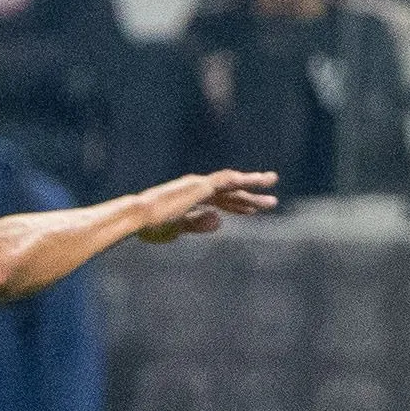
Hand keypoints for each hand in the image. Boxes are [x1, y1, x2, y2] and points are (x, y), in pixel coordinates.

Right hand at [134, 169, 277, 243]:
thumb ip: (196, 225)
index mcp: (187, 199)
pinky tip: (258, 180)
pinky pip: (228, 181)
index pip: (218, 201)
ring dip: (253, 184)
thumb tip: (220, 221)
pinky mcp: (200, 187)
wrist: (137, 218)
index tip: (251, 211)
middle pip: (229, 193)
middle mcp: (194, 188)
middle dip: (250, 197)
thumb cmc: (150, 226)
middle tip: (271, 202)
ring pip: (232, 183)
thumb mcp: (176, 230)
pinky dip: (243, 180)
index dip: (236, 206)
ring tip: (272, 181)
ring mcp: (197, 186)